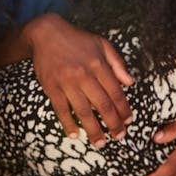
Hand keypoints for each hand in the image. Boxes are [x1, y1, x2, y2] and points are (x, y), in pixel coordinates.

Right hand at [29, 14, 133, 146]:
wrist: (46, 33)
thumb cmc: (76, 40)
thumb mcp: (102, 44)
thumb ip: (117, 63)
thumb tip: (130, 83)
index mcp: (98, 64)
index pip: (115, 92)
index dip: (124, 109)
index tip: (128, 121)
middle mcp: (84, 75)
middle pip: (102, 105)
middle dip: (113, 124)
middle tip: (119, 137)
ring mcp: (67, 82)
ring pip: (83, 111)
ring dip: (93, 130)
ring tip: (100, 142)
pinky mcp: (51, 87)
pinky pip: (61, 110)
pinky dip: (68, 124)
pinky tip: (75, 134)